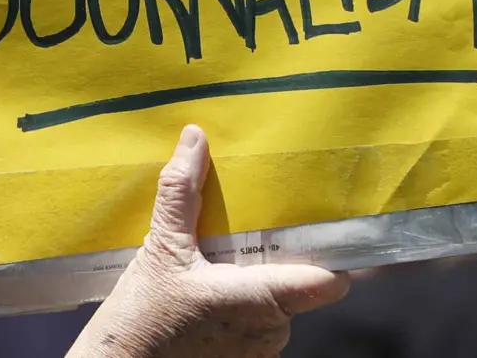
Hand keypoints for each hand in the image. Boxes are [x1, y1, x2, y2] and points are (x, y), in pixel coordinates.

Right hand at [69, 125, 344, 357]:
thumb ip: (183, 192)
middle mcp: (271, 334)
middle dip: (273, 263)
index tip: (323, 231)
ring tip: (215, 266)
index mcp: (263, 299)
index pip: (328, 281)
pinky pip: (253, 331)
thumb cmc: (143, 319)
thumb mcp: (161, 248)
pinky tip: (204, 298)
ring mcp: (257, 355)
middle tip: (242, 237)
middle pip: (295, 288)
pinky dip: (236, 313)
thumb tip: (196, 139)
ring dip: (252, 288)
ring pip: (273, 311)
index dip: (333, 257)